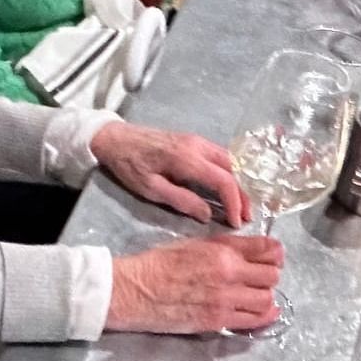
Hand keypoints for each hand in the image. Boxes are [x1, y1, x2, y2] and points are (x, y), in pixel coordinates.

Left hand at [91, 122, 247, 225]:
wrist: (115, 138)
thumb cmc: (129, 165)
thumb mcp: (151, 189)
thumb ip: (181, 201)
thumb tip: (208, 214)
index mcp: (187, 159)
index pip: (223, 181)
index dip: (234, 203)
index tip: (236, 222)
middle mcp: (198, 146)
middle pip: (233, 170)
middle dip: (243, 194)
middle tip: (245, 216)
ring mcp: (197, 140)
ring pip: (230, 161)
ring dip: (238, 183)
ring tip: (239, 205)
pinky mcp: (194, 140)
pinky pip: (221, 156)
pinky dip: (229, 173)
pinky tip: (227, 187)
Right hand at [107, 234, 283, 332]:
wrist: (134, 291)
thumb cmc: (159, 263)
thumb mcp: (194, 243)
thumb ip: (226, 247)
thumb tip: (253, 250)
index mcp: (222, 250)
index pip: (269, 250)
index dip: (274, 254)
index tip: (270, 258)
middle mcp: (228, 273)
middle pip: (272, 276)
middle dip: (269, 276)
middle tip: (259, 279)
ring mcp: (224, 300)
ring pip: (267, 299)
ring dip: (265, 297)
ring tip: (253, 295)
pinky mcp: (217, 321)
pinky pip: (253, 321)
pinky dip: (262, 316)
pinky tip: (261, 312)